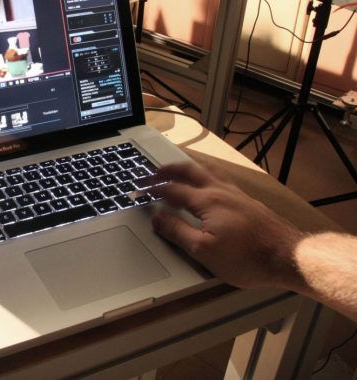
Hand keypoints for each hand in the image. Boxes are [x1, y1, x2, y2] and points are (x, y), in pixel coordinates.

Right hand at [151, 163, 304, 290]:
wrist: (288, 257)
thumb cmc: (247, 258)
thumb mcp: (203, 250)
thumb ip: (177, 232)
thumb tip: (156, 219)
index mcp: (206, 201)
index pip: (172, 189)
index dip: (152, 189)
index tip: (138, 190)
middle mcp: (220, 191)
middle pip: (189, 171)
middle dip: (167, 169)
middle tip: (152, 172)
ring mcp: (236, 194)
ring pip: (207, 171)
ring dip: (187, 168)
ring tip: (177, 170)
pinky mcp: (247, 201)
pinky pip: (220, 178)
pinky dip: (204, 175)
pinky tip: (207, 184)